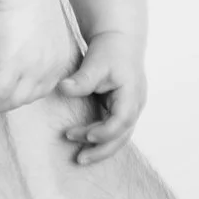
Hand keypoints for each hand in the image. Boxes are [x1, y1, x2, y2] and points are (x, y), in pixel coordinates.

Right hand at [0, 0, 78, 113]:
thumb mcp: (38, 30)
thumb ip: (31, 47)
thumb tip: (9, 56)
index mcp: (59, 59)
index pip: (42, 88)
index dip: (20, 89)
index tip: (2, 81)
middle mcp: (50, 68)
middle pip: (27, 98)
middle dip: (6, 99)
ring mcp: (32, 69)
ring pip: (12, 100)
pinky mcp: (11, 66)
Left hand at [59, 29, 147, 164]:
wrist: (120, 39)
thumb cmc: (110, 50)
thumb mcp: (96, 62)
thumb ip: (82, 79)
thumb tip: (63, 89)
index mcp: (132, 94)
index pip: (122, 121)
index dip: (105, 132)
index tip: (85, 135)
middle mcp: (135, 105)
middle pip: (123, 135)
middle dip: (102, 149)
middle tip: (79, 158)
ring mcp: (131, 108)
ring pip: (120, 136)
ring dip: (101, 148)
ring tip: (80, 157)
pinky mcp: (122, 109)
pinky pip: (114, 130)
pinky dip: (101, 139)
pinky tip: (85, 142)